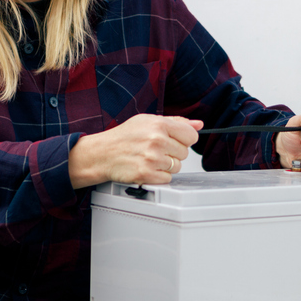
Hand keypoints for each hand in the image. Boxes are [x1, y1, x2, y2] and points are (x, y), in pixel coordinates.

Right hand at [69, 114, 202, 187]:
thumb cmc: (124, 137)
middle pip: (184, 153)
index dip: (183, 139)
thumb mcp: (148, 121)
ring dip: (165, 166)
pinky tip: (146, 168)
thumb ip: (175, 122)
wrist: (102, 153)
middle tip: (154, 150)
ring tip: (149, 159)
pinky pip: (167, 179)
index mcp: (159, 124)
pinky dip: (158, 176)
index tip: (172, 140)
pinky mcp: (147, 174)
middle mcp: (157, 141)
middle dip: (172, 153)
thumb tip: (198, 124)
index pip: (191, 136)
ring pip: (176, 167)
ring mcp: (152, 159)